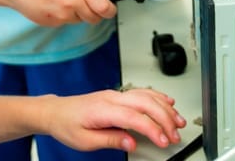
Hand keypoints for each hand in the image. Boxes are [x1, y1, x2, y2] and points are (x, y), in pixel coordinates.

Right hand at [2, 0, 115, 26]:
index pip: (105, 8)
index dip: (110, 8)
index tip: (109, 6)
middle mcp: (71, 5)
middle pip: (95, 18)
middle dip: (94, 10)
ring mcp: (60, 16)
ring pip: (80, 20)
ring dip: (78, 12)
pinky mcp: (50, 23)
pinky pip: (65, 22)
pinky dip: (64, 14)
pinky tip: (53, 1)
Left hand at [43, 89, 184, 152]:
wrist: (56, 112)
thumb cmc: (67, 125)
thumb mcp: (85, 141)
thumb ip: (111, 140)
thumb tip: (132, 143)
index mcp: (103, 109)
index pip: (135, 117)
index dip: (153, 129)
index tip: (163, 141)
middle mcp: (112, 98)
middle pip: (146, 103)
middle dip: (165, 119)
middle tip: (175, 135)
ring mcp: (116, 94)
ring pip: (147, 95)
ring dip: (166, 108)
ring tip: (178, 121)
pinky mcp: (118, 95)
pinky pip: (142, 92)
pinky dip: (158, 97)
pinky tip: (168, 103)